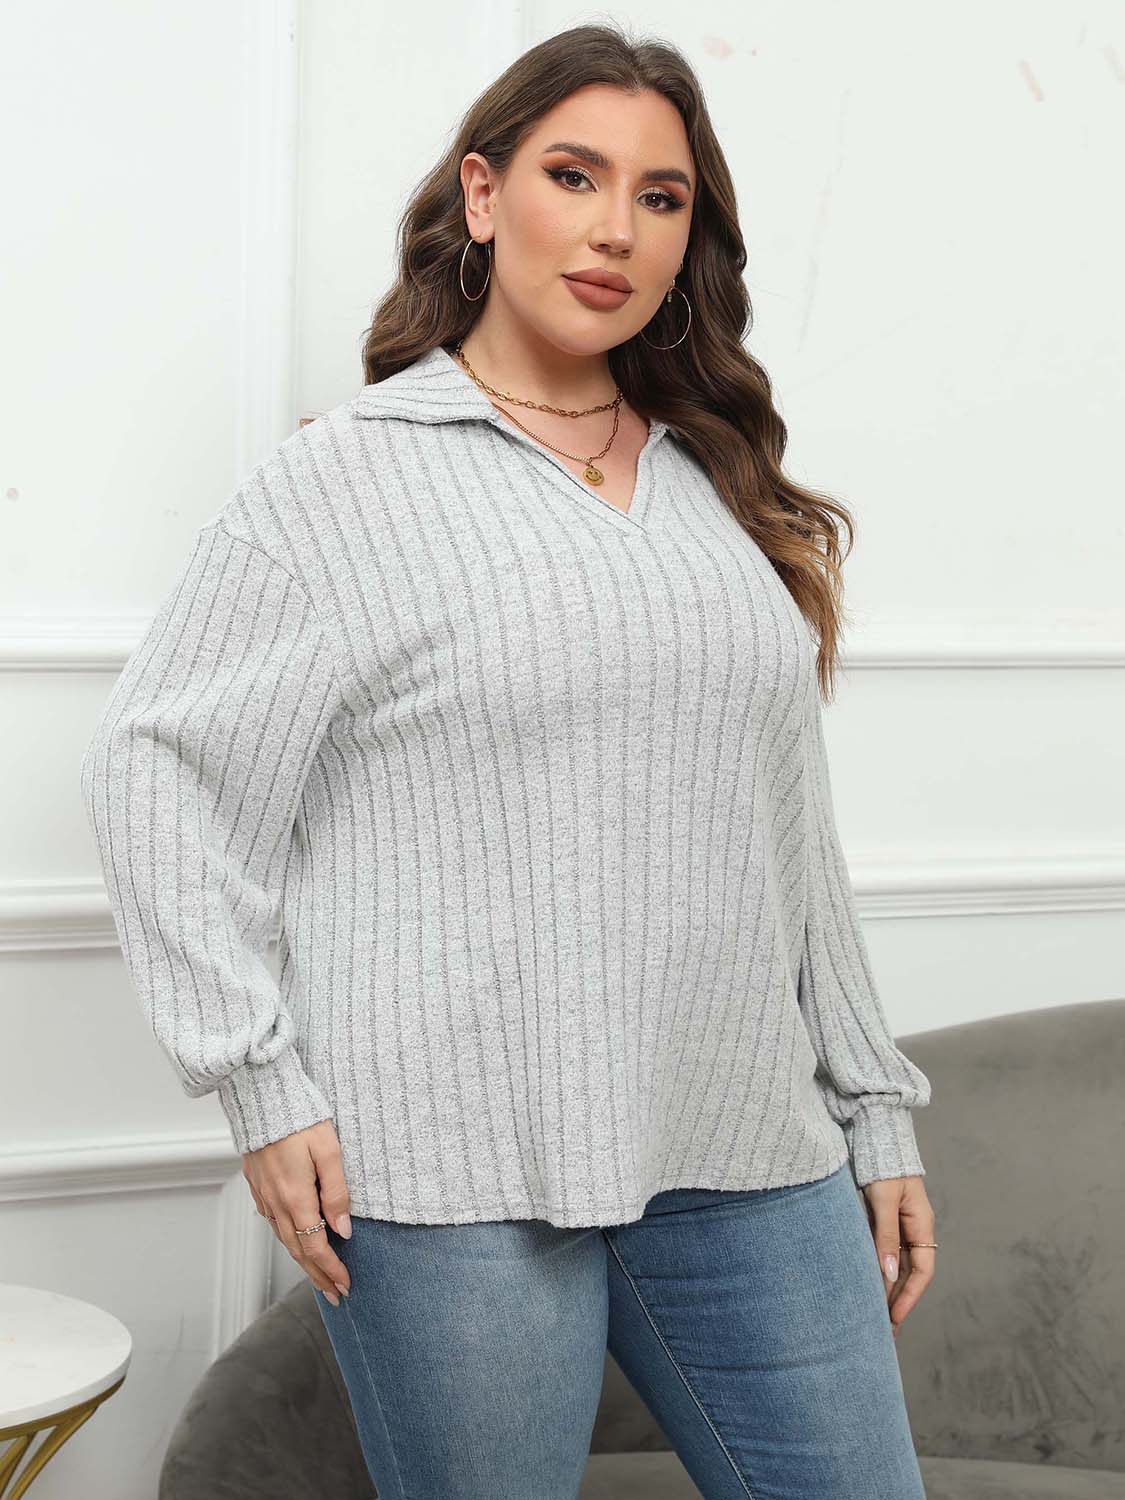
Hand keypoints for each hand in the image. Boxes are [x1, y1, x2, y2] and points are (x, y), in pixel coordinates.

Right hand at [243, 1120, 352, 1306]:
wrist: (261, 1095)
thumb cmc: (300, 1117)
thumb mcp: (329, 1150)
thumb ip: (337, 1192)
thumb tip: (343, 1230)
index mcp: (295, 1196)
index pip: (315, 1246)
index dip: (330, 1269)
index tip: (345, 1286)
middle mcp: (275, 1202)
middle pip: (298, 1250)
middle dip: (318, 1275)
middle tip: (335, 1295)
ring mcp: (263, 1195)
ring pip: (284, 1238)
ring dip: (303, 1261)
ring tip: (319, 1276)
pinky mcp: (257, 1185)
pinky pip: (273, 1222)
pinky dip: (288, 1239)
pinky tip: (296, 1241)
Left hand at [860, 1174, 935, 1338]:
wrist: (873, 1131)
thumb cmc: (882, 1162)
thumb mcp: (884, 1199)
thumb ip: (885, 1235)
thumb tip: (887, 1274)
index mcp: (921, 1223)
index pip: (922, 1271)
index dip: (909, 1296)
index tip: (894, 1318)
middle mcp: (912, 1227)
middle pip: (909, 1272)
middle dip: (897, 1299)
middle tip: (883, 1329)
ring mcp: (897, 1223)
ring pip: (894, 1263)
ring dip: (885, 1287)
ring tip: (872, 1313)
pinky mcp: (880, 1217)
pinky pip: (881, 1249)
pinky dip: (875, 1267)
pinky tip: (864, 1282)